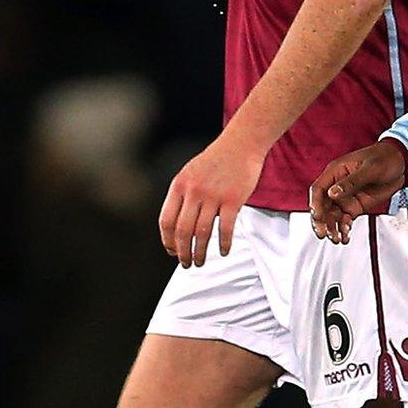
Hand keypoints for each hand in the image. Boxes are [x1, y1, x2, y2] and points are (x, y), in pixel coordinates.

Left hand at [158, 141, 264, 266]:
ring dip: (200, 252)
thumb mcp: (191, 173)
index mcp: (179, 186)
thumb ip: (183, 196)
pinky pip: (225, 228)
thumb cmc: (217, 160)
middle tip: (186, 263)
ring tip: (201, 261)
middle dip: (182, 252)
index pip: (166, 221)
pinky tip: (223, 251)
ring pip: (202, 233)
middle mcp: (194, 192)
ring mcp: (214, 196)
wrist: (241, 144)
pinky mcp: (234, 200)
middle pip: (182, 231)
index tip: (172, 251)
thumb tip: (178, 226)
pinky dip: (223, 244)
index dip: (167, 241)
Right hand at [310, 140, 407, 243]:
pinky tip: (345, 237)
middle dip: (321, 221)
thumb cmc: (384, 158)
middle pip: (322, 206)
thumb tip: (332, 194)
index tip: (318, 217)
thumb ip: (352, 181)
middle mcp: (337, 186)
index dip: (315, 204)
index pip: (318, 189)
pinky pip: (345, 220)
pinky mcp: (355, 206)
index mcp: (336, 172)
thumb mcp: (371, 169)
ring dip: (332, 228)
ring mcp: (345, 198)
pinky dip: (343, 229)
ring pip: (332, 216)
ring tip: (337, 239)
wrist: (402, 164)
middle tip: (323, 234)